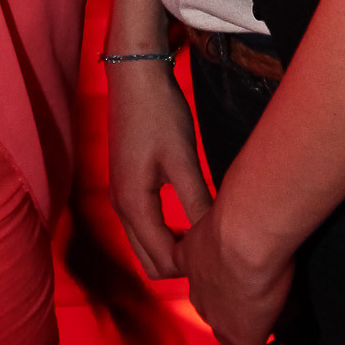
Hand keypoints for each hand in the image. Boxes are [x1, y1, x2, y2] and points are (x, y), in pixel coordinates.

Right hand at [106, 53, 212, 277]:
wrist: (134, 76)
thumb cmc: (160, 113)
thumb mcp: (184, 158)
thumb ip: (197, 202)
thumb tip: (218, 237)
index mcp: (134, 205)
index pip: (162, 262)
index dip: (192, 268)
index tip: (223, 257)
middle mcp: (121, 207)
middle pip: (150, 261)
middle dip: (181, 266)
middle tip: (217, 253)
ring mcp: (121, 196)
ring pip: (145, 245)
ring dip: (173, 250)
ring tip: (208, 240)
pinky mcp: (126, 185)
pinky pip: (144, 226)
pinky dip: (165, 233)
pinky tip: (191, 221)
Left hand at [179, 200, 292, 344]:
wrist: (245, 234)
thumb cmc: (238, 213)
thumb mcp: (224, 211)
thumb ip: (229, 217)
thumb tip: (247, 215)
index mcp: (189, 258)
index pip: (197, 276)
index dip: (216, 278)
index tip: (236, 273)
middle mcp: (199, 292)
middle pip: (216, 307)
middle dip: (241, 302)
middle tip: (270, 288)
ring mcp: (219, 319)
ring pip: (232, 332)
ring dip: (256, 324)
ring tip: (283, 308)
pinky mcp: (243, 339)